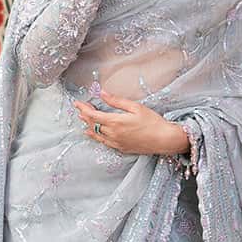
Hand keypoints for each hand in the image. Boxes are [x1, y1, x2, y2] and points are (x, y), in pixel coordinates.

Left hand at [74, 94, 189, 157]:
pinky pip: (104, 142)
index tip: (77, 103)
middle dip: (85, 116)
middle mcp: (113, 134)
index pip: (93, 115)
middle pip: (93, 124)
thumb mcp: (135, 107)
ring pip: (97, 134)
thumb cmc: (152, 122)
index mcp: (115, 122)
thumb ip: (117, 101)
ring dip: (88, 126)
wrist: (163, 140)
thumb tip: (103, 93)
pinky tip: (93, 133)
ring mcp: (116, 143)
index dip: (83, 108)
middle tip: (79, 108)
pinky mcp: (121, 148)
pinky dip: (96, 136)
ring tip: (83, 119)